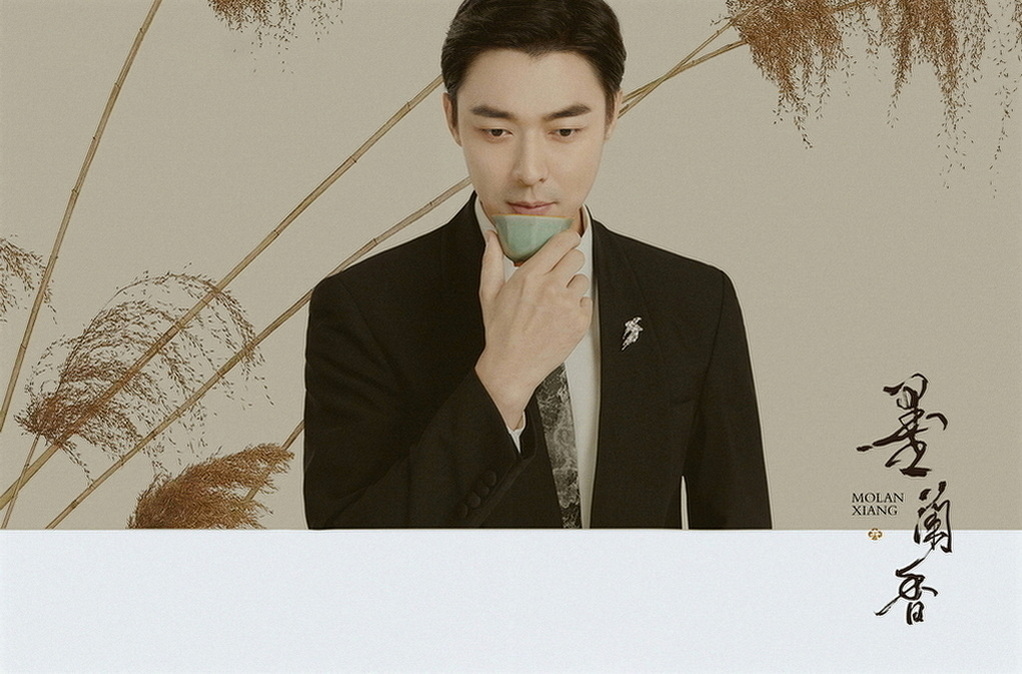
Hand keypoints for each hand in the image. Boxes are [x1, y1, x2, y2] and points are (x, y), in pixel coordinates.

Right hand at [474, 229, 591, 427]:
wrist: (512, 366)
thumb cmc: (500, 332)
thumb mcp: (489, 293)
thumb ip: (491, 260)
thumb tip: (491, 237)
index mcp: (530, 276)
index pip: (562, 242)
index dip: (568, 238)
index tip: (568, 241)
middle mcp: (552, 288)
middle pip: (577, 257)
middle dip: (568, 262)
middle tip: (559, 273)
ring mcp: (568, 306)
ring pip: (583, 280)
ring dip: (572, 286)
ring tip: (555, 301)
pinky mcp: (579, 322)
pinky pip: (586, 302)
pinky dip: (576, 307)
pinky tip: (559, 317)